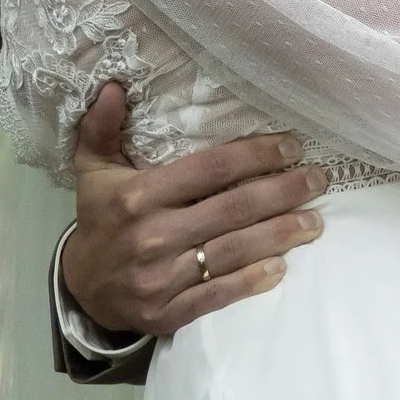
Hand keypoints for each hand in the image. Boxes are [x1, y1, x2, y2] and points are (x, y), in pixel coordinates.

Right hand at [63, 82, 326, 336]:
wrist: (82, 289)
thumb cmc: (99, 220)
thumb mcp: (92, 170)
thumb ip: (101, 128)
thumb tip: (112, 86)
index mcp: (137, 196)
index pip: (208, 170)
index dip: (254, 155)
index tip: (291, 147)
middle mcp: (151, 236)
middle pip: (231, 209)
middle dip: (282, 193)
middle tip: (317, 180)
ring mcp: (160, 278)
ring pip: (232, 252)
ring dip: (279, 236)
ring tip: (314, 222)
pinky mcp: (168, 313)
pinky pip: (218, 296)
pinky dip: (251, 282)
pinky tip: (282, 267)